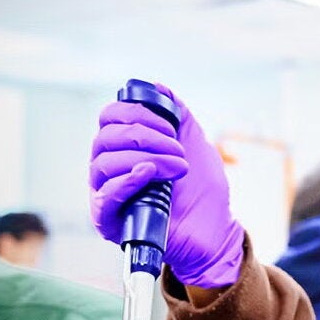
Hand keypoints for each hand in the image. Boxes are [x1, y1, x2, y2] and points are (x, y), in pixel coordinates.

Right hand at [88, 84, 243, 287]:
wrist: (215, 232)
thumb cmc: (202, 191)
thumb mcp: (194, 143)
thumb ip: (177, 114)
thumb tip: (158, 88)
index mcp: (125, 147)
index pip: (110, 118)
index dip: (136, 112)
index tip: (168, 124)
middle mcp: (109, 168)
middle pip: (105, 138)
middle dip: (144, 136)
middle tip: (177, 150)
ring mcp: (108, 194)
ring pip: (104, 163)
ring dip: (146, 158)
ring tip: (177, 168)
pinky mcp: (111, 221)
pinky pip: (104, 197)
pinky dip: (125, 181)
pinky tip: (148, 173)